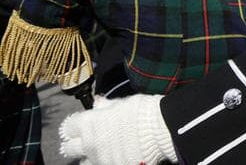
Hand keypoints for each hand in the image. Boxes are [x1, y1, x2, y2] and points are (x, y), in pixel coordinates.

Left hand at [60, 94, 175, 164]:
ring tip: (100, 152)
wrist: (159, 130)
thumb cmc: (143, 112)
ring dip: (89, 157)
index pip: (69, 127)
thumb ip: (106, 106)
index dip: (74, 126)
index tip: (79, 125)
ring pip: (83, 163)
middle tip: (84, 141)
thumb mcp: (123, 103)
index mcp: (90, 123)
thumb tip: (97, 102)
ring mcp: (100, 159)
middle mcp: (90, 143)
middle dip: (75, 144)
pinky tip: (114, 156)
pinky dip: (106, 161)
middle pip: (69, 149)